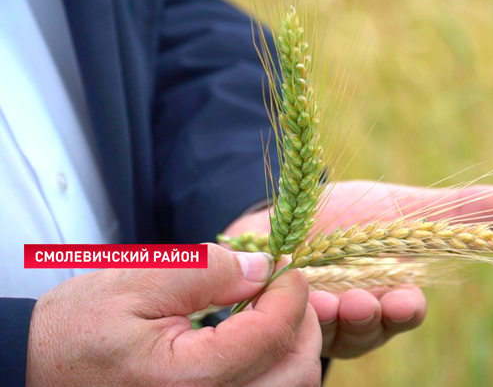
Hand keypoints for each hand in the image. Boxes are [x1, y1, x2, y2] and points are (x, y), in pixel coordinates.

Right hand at [26, 244, 321, 386]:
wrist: (40, 371)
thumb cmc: (78, 329)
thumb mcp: (137, 281)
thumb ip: (208, 270)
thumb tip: (264, 268)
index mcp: (189, 380)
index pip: (273, 335)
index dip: (291, 292)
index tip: (284, 265)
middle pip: (297, 372)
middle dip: (304, 322)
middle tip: (285, 288)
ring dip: (295, 347)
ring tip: (274, 311)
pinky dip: (277, 368)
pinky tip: (259, 341)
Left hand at [225, 180, 492, 358]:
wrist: (290, 212)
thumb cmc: (353, 215)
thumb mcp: (403, 209)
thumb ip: (456, 212)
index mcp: (385, 294)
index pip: (402, 314)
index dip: (405, 311)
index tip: (408, 300)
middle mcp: (350, 313)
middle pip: (364, 331)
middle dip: (368, 319)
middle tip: (365, 303)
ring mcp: (308, 314)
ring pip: (321, 330)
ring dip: (326, 316)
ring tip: (327, 298)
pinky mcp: (270, 304)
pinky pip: (276, 315)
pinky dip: (283, 304)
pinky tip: (288, 287)